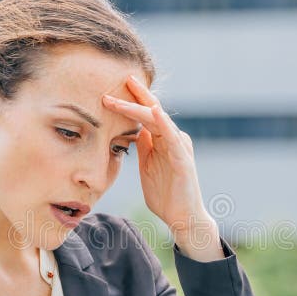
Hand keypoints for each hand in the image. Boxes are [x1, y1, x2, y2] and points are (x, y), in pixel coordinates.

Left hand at [102, 76, 212, 237]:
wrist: (182, 218)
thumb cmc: (165, 195)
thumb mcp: (147, 167)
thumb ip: (144, 148)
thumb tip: (134, 130)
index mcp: (163, 140)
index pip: (145, 114)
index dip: (131, 100)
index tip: (113, 87)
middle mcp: (173, 139)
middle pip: (152, 111)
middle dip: (135, 95)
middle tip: (121, 77)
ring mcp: (179, 147)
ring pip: (159, 120)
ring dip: (141, 105)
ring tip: (128, 88)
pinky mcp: (183, 159)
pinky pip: (173, 138)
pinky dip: (163, 123)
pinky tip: (154, 111)